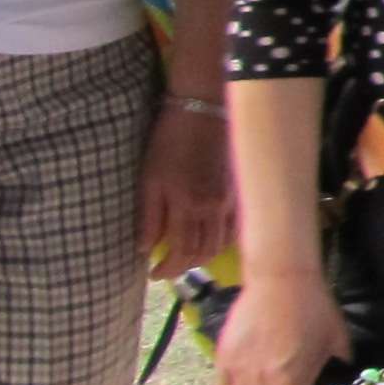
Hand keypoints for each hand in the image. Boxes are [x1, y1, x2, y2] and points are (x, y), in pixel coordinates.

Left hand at [137, 106, 229, 275]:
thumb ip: (149, 217)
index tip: (153, 273)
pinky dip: (222, 241)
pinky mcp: (238, 193)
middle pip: (204, 253)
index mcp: (189, 206)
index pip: (182, 252)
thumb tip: (145, 248)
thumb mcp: (150, 178)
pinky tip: (210, 240)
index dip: (168, 269)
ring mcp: (230, 201)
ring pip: (222, 244)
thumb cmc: (170, 141)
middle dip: (184, 267)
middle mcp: (214, 209)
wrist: (203, 111)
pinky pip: (234, 228)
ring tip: (184, 257)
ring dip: (203, 257)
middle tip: (166, 269)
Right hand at [214, 265, 348, 384]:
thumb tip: (343, 364)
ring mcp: (241, 369)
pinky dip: (233, 382)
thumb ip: (338, 356)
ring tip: (262, 383)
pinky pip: (223, 383)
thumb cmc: (314, 306)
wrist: (282, 280)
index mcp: (292, 379)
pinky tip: (245, 372)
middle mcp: (264, 380)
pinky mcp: (224, 356)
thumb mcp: (335, 335)